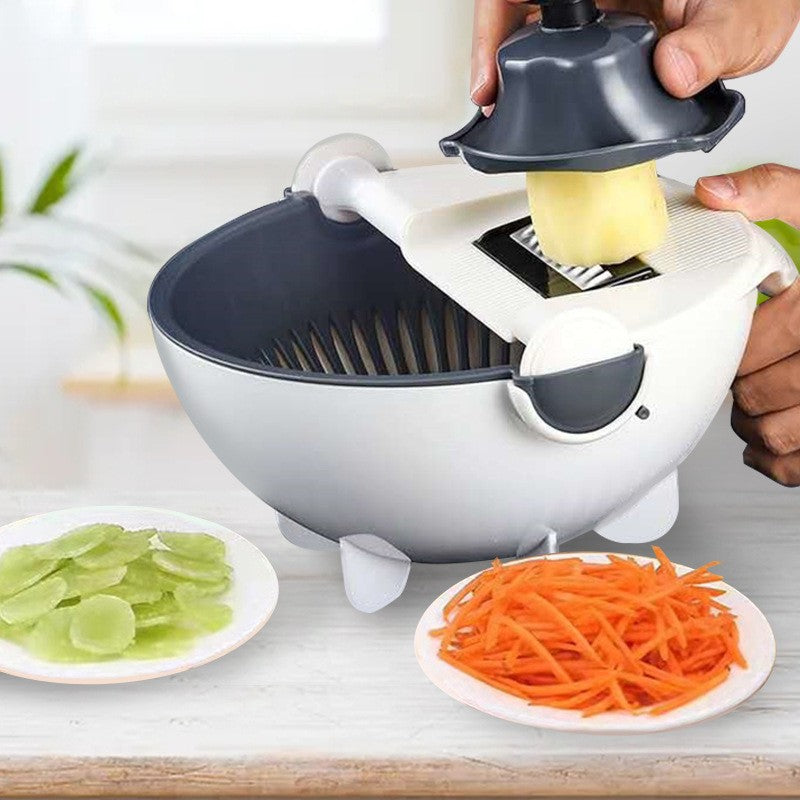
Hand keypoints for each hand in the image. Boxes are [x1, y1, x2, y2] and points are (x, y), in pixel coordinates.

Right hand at [471, 0, 799, 108]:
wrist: (761, 11)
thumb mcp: (743, 19)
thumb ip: (713, 42)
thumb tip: (674, 69)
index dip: (497, 19)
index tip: (494, 65)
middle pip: (522, 7)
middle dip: (495, 50)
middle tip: (491, 96)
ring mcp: (601, 7)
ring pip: (534, 28)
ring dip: (514, 69)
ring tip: (506, 107)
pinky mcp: (603, 31)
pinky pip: (560, 51)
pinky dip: (545, 82)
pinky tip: (545, 108)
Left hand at [696, 165, 799, 484]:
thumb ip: (779, 194)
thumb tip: (715, 192)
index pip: (757, 341)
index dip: (737, 344)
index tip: (738, 338)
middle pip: (762, 391)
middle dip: (741, 383)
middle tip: (745, 371)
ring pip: (782, 434)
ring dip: (754, 425)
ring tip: (755, 404)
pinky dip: (779, 464)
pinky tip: (770, 445)